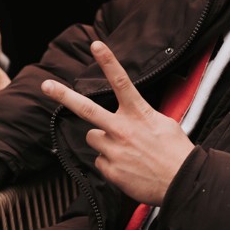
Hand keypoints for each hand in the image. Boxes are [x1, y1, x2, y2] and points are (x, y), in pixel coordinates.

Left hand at [42, 40, 193, 206]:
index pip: (121, 82)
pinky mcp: (110, 170)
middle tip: (46, 85)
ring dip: (102, 140)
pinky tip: (128, 167)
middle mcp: (123, 130)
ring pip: (92, 137)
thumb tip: (132, 117)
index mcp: (139, 114)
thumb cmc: (177, 153)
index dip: (108, 62)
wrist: (183, 184)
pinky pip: (99, 161)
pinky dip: (110, 163)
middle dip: (63, 95)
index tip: (96, 46)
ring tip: (124, 149)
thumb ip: (143, 116)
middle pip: (87, 108)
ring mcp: (114, 150)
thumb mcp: (165, 124)